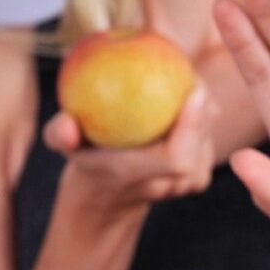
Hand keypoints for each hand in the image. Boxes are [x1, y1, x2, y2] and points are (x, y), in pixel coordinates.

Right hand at [44, 83, 216, 208]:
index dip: (192, 126)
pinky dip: (205, 120)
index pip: (176, 158)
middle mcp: (164, 186)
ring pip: (208, 144)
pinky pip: (209, 145)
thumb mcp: (63, 144)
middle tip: (193, 76)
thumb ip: (60, 134)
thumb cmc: (83, 156)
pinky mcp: (197, 180)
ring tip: (193, 82)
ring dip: (205, 113)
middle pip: (199, 147)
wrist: (108, 194)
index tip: (194, 90)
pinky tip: (197, 97)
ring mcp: (183, 187)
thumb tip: (67, 126)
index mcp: (134, 176)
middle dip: (203, 110)